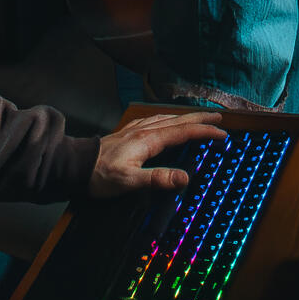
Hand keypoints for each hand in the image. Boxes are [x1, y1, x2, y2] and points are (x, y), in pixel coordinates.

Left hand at [88, 109, 226, 197]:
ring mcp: (136, 131)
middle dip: (200, 118)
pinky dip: (168, 120)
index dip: (204, 131)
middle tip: (219, 118)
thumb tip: (185, 178)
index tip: (222, 132)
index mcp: (149, 140)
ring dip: (186, 118)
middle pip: (178, 121)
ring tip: (198, 118)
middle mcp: (144, 131)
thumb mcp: (130, 181)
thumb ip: (157, 178)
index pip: (183, 132)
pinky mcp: (128, 134)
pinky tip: (165, 122)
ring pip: (167, 119)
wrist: (76, 166)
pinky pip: (155, 121)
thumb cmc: (100, 176)